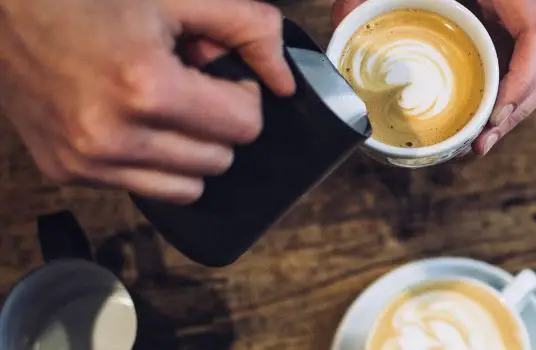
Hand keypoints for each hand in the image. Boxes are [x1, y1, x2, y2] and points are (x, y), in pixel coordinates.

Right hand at [0, 0, 294, 203]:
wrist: (4, 8)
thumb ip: (247, 28)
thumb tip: (286, 81)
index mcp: (147, 88)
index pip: (244, 126)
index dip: (242, 95)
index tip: (218, 73)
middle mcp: (113, 135)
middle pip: (220, 160)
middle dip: (217, 123)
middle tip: (187, 83)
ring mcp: (86, 160)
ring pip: (188, 188)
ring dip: (190, 150)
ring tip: (162, 104)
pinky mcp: (66, 171)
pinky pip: (143, 189)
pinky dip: (151, 162)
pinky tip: (130, 119)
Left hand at [332, 0, 535, 154]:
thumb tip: (342, 25)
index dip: (523, 81)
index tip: (494, 114)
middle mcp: (517, 10)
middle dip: (516, 110)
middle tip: (481, 142)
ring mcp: (513, 26)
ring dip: (512, 115)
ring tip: (479, 144)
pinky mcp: (502, 41)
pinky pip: (517, 76)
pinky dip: (503, 105)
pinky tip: (479, 127)